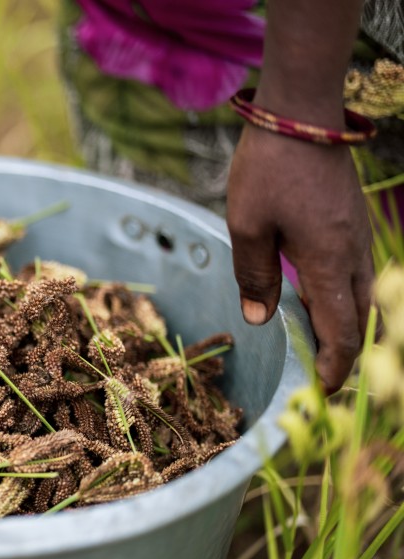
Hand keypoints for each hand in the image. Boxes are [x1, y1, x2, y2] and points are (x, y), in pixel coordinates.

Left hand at [227, 126, 373, 392]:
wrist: (303, 113)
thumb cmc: (269, 168)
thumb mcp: (247, 225)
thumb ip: (255, 275)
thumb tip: (261, 319)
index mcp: (328, 261)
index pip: (341, 331)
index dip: (335, 367)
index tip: (322, 391)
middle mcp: (353, 253)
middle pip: (362, 319)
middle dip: (347, 354)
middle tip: (326, 380)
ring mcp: (358, 236)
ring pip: (364, 295)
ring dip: (349, 326)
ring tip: (325, 349)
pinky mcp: (352, 221)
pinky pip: (358, 272)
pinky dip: (347, 298)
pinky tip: (324, 302)